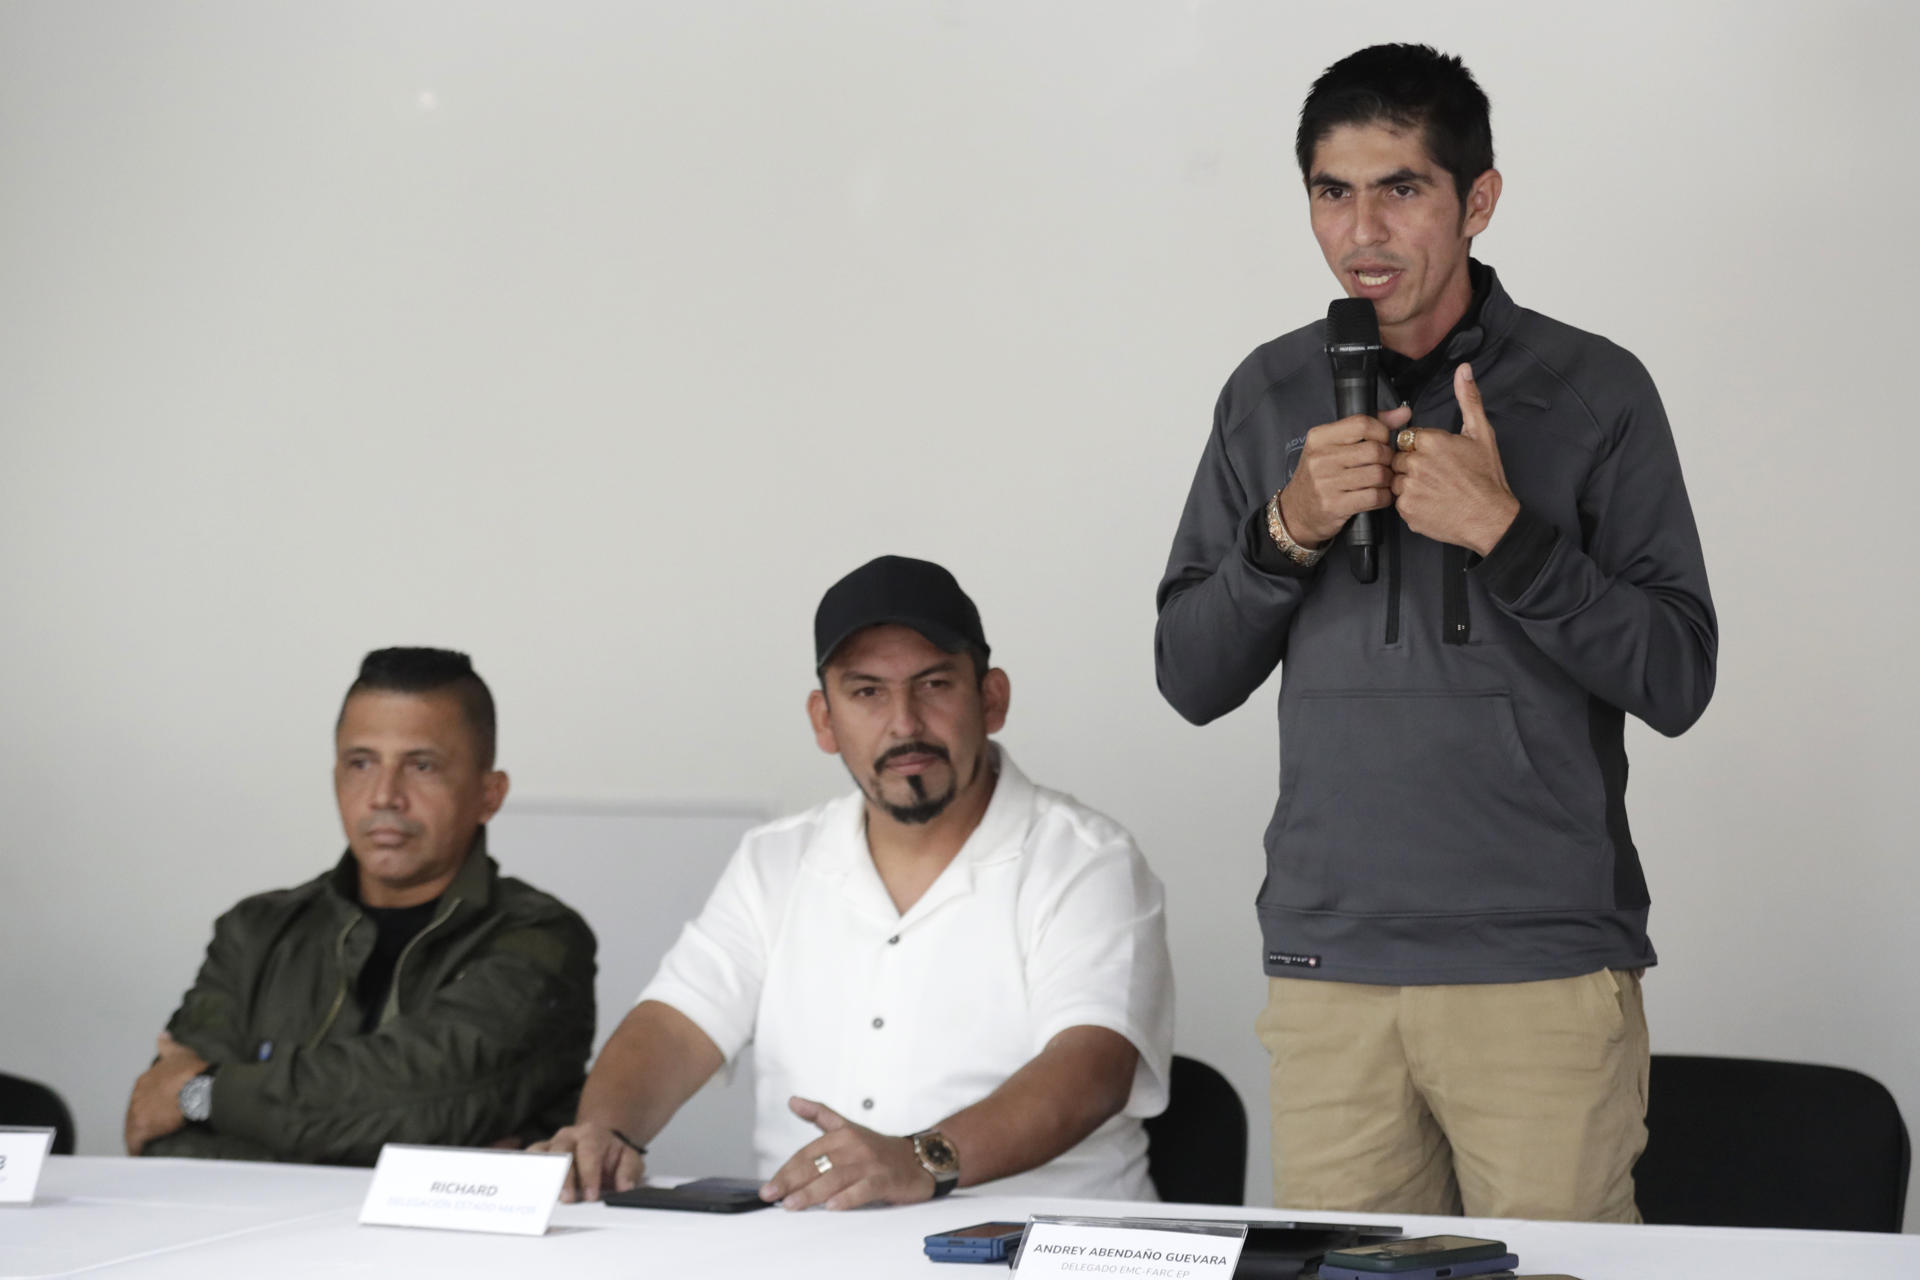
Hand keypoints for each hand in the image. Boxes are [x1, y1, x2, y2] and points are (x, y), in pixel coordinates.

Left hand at [124, 1032, 208, 1154]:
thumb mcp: (180, 1052)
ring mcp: (136, 1113)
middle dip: (148, 1118)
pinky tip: (144, 1155)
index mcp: (145, 1080)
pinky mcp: (140, 1130)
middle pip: (138, 1111)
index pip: (143, 1095)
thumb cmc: (193, 1071)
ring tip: (154, 1143)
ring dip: (144, 1135)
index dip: (154, 1102)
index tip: (163, 1108)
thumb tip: (161, 1034)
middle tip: (162, 1126)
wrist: (198, 1088)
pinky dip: (139, 1150)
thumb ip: (168, 1044)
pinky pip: (136, 1144)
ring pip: (135, 1127)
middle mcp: (136, 1096)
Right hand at [530, 1121, 644, 1202]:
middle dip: (564, 1177)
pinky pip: (529, 1159)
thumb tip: (624, 1186)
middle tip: (568, 1199)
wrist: (598, 1143)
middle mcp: (568, 1136)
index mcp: (592, 1134)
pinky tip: (528, 1188)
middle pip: (562, 1152)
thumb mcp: (629, 1158)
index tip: (591, 1195)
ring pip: (541, 1154)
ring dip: (543, 1175)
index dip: (589, 1175)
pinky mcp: (539, 1153)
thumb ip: (629, 1171)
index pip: (589, 1152)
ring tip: (545, 1196)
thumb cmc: (610, 1154)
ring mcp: (551, 1144)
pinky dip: (527, 1172)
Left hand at [758, 1096, 934, 1210]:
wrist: (918, 1159)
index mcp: (842, 1134)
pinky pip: (863, 1189)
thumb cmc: (877, 1148)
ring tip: (792, 1204)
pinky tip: (832, 1207)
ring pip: (835, 1177)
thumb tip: (792, 1100)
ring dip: (812, 1192)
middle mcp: (854, 1146)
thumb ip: (819, 1115)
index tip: (770, 1187)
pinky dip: (847, 1198)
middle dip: (791, 1182)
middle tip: (771, 1195)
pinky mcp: (884, 1180)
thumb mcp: (847, 1127)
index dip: (786, 1171)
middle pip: (817, 1165)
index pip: (807, 1154)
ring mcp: (870, 1163)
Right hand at [1277, 406, 1410, 546]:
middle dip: (1388, 458)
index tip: (1382, 442)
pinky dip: (1385, 497)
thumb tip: (1403, 413)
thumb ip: (1367, 427)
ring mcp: (1326, 483)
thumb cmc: (1318, 476)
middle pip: (1375, 450)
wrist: (1296, 512)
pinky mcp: (1335, 505)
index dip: (1382, 432)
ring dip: (1388, 479)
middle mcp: (1320, 458)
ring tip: (1382, 481)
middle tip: (1384, 464)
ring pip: (1378, 474)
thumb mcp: (1332, 447)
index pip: (1362, 424)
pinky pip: (1375, 497)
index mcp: (1319, 438)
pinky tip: (1379, 495)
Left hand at [1390, 363, 1519, 554]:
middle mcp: (1415, 463)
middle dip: (1413, 465)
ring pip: (1396, 479)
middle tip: (1437, 475)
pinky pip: (1398, 501)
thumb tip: (1464, 369)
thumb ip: (1468, 399)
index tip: (1438, 458)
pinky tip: (1430, 502)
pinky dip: (1411, 503)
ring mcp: (1409, 487)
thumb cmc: (1487, 478)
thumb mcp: (1481, 433)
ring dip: (1409, 484)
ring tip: (1434, 489)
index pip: (1408, 437)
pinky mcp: (1406, 510)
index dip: (1422, 447)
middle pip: (1399, 458)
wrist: (1490, 518)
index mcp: (1430, 441)